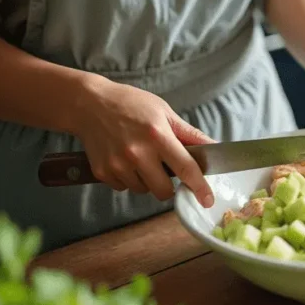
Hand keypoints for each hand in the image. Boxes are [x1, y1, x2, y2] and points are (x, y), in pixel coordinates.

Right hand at [72, 76, 214, 207]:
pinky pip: (124, 187)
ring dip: (146, 180)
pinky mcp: (103, 172)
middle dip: (168, 185)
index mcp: (158, 136)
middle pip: (163, 190)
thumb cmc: (131, 104)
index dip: (199, 186)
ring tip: (139, 156)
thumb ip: (189, 134)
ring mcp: (118, 165)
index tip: (207, 200)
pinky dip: (128, 178)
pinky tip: (123, 158)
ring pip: (143, 190)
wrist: (90, 104)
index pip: (185, 168)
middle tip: (164, 167)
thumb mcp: (164, 112)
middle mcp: (138, 153)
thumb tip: (214, 147)